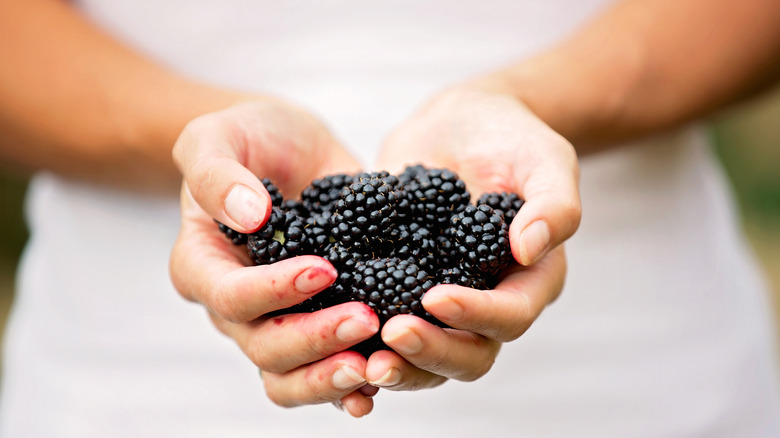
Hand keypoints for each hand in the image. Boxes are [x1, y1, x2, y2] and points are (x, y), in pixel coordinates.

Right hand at [169, 100, 380, 416]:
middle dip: (314, 340)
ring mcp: (276, 319)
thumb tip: (248, 216)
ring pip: (289, 377)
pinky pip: (323, 370)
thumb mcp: (218, 134)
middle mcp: (234, 305)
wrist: (287, 149)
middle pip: (264, 347)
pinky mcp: (315, 319)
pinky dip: (349, 385)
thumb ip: (216, 171)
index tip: (324, 268)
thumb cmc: (247, 138)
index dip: (273, 291)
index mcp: (202, 264)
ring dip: (331, 379)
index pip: (230, 295)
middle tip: (366, 319)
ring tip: (375, 368)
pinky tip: (382, 379)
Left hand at [368, 87, 580, 389]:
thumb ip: (554, 204)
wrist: (460, 124)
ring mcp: (444, 300)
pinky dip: (366, 341)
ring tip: (363, 358)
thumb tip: (530, 249)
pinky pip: (388, 327)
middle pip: (470, 355)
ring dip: (400, 364)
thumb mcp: (544, 158)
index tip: (435, 297)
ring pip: (428, 358)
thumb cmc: (511, 137)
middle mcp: (489, 302)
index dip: (477, 316)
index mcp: (530, 279)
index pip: (510, 315)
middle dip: (432, 352)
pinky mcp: (403, 288)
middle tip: (391, 336)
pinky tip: (335, 332)